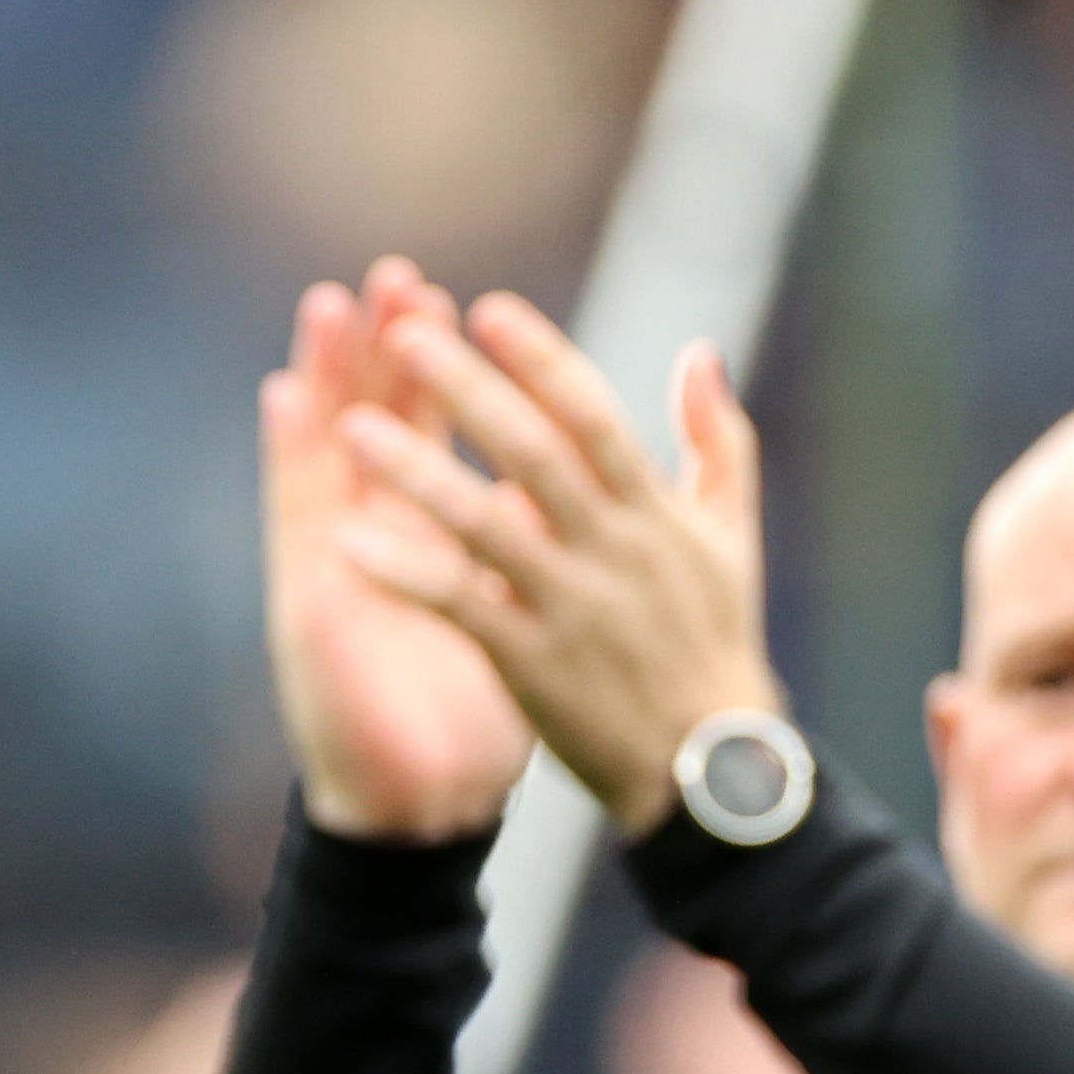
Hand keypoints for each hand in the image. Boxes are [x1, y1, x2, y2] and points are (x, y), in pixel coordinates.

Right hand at [262, 260, 537, 840]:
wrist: (426, 801)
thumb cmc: (477, 712)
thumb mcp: (527, 611)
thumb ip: (536, 543)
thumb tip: (559, 484)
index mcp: (446, 537)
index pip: (447, 435)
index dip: (458, 369)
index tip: (474, 303)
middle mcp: (386, 536)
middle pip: (383, 421)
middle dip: (389, 348)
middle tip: (397, 274)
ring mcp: (343, 561)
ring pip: (331, 447)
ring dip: (327, 372)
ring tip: (328, 305)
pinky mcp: (313, 596)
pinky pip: (298, 514)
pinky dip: (290, 452)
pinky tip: (285, 397)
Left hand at [331, 290, 783, 835]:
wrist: (710, 765)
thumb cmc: (714, 638)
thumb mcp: (730, 533)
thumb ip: (717, 437)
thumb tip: (700, 349)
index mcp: (654, 510)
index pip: (593, 415)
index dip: (541, 358)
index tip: (488, 308)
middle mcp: (611, 547)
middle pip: (532, 451)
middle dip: (467, 389)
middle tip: (403, 332)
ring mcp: (570, 604)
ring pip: (484, 524)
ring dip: (414, 472)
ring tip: (347, 426)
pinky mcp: (531, 661)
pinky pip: (459, 607)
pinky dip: (405, 574)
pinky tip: (344, 543)